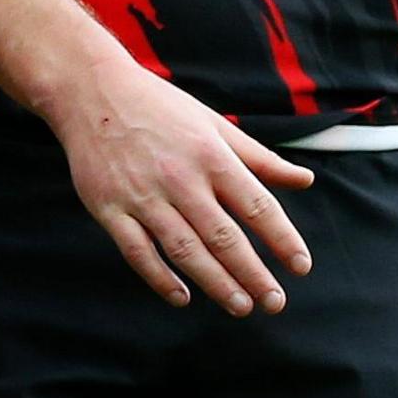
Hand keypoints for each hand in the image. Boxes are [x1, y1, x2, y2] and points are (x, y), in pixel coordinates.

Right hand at [44, 55, 315, 315]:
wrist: (92, 91)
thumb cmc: (161, 108)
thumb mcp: (215, 125)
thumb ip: (259, 159)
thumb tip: (305, 180)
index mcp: (211, 155)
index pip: (257, 205)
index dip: (282, 239)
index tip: (301, 266)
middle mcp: (180, 178)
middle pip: (224, 236)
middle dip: (253, 274)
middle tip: (275, 302)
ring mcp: (143, 196)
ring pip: (185, 250)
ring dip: (216, 283)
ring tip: (241, 306)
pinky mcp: (110, 209)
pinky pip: (138, 252)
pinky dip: (160, 278)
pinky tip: (182, 297)